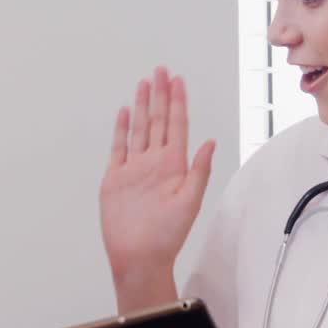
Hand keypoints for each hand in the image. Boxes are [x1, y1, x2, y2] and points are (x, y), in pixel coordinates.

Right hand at [100, 67, 214, 284]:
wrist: (138, 256)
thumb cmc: (166, 236)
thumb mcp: (189, 202)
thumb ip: (199, 170)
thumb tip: (211, 142)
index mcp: (174, 166)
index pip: (176, 125)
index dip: (177, 102)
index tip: (178, 80)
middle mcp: (155, 163)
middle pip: (157, 121)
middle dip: (160, 95)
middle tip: (161, 71)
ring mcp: (135, 168)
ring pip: (139, 129)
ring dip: (141, 106)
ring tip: (144, 84)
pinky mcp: (116, 178)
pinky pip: (119, 147)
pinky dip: (121, 129)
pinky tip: (124, 112)